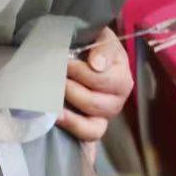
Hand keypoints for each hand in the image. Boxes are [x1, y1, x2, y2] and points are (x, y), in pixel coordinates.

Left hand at [57, 26, 133, 142]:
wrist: (83, 50)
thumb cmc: (93, 44)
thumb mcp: (101, 37)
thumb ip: (103, 47)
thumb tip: (97, 65)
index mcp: (122, 78)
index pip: (103, 81)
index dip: (81, 72)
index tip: (64, 62)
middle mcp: (116, 101)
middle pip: (96, 104)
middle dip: (72, 90)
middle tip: (55, 79)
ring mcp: (103, 117)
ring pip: (92, 127)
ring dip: (71, 116)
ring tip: (53, 105)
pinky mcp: (91, 127)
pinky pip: (87, 138)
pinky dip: (73, 131)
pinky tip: (57, 120)